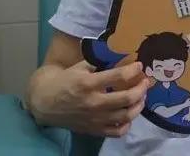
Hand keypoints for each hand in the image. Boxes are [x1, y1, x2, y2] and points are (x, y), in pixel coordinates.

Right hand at [30, 61, 148, 137]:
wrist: (44, 102)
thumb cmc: (65, 80)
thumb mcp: (80, 66)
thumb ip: (100, 63)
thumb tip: (122, 57)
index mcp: (88, 83)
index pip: (119, 76)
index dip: (134, 70)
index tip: (139, 66)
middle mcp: (93, 102)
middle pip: (127, 98)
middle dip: (142, 88)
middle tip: (145, 81)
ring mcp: (94, 119)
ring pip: (126, 116)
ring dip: (139, 105)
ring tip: (141, 96)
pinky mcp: (93, 130)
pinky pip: (117, 132)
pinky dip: (127, 124)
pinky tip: (128, 114)